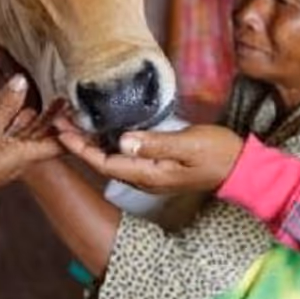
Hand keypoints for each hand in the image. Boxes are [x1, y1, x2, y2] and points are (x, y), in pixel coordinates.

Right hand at [0, 75, 66, 211]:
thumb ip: (5, 106)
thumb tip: (22, 80)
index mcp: (27, 154)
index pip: (62, 143)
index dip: (75, 127)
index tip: (81, 107)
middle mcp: (22, 158)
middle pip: (47, 137)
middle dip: (57, 118)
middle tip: (67, 97)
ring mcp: (8, 158)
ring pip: (29, 136)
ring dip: (37, 118)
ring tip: (48, 98)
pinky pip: (12, 137)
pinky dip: (16, 122)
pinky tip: (13, 111)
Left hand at [55, 118, 243, 193]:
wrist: (240, 167)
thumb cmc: (218, 152)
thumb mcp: (188, 143)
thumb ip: (155, 143)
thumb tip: (122, 140)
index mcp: (149, 174)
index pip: (104, 162)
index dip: (79, 147)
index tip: (61, 129)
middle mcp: (145, 179)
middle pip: (102, 162)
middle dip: (78, 143)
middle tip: (58, 120)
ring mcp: (150, 175)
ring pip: (111, 160)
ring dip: (91, 142)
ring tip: (73, 122)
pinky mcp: (156, 167)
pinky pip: (123, 157)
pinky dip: (107, 143)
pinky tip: (102, 130)